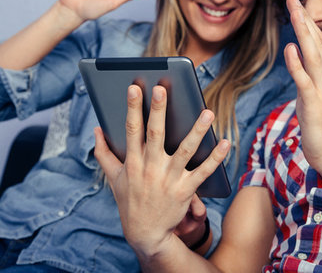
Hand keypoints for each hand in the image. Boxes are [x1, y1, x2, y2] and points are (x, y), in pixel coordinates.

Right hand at [93, 85, 229, 257]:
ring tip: (207, 112)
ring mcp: (169, 179)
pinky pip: (203, 171)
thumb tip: (96, 130)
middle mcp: (150, 168)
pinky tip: (225, 142)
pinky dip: (215, 158)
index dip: (132, 108)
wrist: (146, 234)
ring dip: (197, 131)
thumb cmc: (130, 201)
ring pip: (184, 150)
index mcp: (133, 162)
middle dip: (157, 111)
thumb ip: (103, 153)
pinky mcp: (185, 190)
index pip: (131, 130)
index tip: (133, 87)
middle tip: (162, 89)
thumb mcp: (113, 178)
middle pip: (155, 134)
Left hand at [283, 0, 321, 169]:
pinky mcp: (314, 104)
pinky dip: (297, 64)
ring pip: (312, 55)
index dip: (306, 21)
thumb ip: (306, 74)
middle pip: (315, 42)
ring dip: (303, 33)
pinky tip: (290, 49)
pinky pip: (304, 81)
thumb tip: (296, 54)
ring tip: (294, 12)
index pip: (316, 41)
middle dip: (303, 18)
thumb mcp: (313, 95)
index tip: (296, 2)